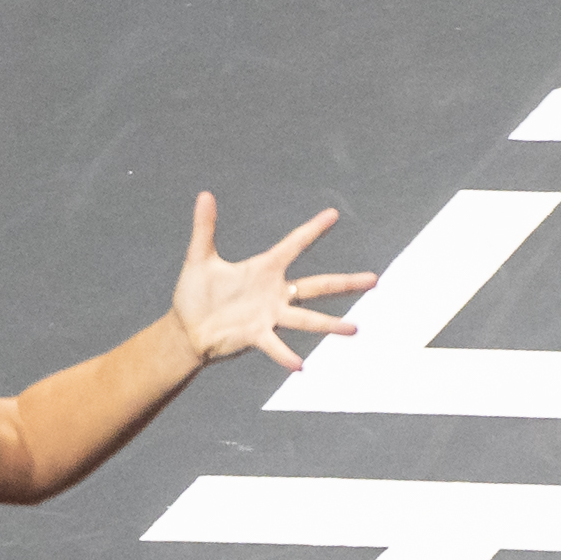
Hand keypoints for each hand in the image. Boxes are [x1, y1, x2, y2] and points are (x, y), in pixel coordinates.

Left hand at [167, 194, 375, 373]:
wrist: (186, 329)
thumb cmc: (194, 295)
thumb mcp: (199, 258)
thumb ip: (204, 227)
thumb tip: (204, 194)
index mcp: (264, 269)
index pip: (295, 244)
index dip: (313, 229)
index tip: (333, 214)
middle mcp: (274, 293)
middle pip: (317, 285)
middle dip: (345, 283)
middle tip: (374, 279)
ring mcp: (269, 316)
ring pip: (307, 319)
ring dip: (330, 324)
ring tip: (354, 328)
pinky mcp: (257, 336)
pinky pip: (275, 345)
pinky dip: (285, 355)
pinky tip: (300, 365)